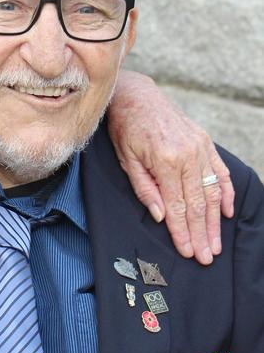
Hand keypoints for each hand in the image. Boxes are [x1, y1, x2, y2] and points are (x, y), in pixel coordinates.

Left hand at [108, 71, 234, 264]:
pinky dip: (226, 193)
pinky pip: (221, 172)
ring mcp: (200, 147)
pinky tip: (226, 212)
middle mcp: (187, 154)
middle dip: (202, 233)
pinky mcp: (205, 142)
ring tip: (215, 243)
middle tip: (206, 257)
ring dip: (215, 221)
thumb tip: (161, 216)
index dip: (182, 231)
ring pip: (212, 191)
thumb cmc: (125, 128)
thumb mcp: (126, 160)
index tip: (187, 251)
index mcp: (165, 160)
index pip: (177, 205)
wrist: (137, 95)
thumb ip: (144, 189)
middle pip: (198, 203)